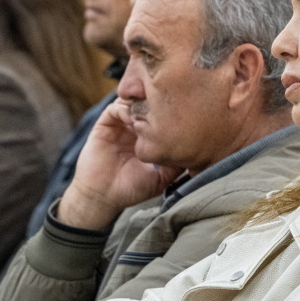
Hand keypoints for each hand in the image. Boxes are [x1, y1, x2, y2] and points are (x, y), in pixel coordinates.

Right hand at [58, 99, 181, 229]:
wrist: (103, 197)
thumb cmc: (131, 190)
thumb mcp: (162, 178)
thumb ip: (176, 166)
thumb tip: (195, 155)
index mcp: (146, 139)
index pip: (159, 117)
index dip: (168, 113)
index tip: (179, 115)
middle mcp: (133, 130)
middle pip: (146, 105)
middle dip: (155, 103)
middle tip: (166, 107)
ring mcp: (119, 126)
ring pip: (131, 103)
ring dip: (140, 105)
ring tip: (149, 114)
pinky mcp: (104, 126)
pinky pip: (115, 108)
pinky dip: (124, 108)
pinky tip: (133, 119)